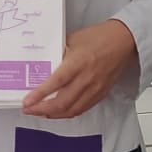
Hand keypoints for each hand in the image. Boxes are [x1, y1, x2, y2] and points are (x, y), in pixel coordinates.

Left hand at [21, 20, 136, 118]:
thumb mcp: (73, 39)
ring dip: (53, 114)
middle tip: (28, 109)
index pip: (56, 82)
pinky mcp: (101, 94)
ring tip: (39, 112)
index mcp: (78, 62)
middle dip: (41, 109)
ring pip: (71, 110)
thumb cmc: (100, 37)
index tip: (27, 102)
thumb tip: (42, 61)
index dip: (40, 95)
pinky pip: (82, 109)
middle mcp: (87, 79)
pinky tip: (57, 111)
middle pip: (62, 102)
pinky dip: (67, 113)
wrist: (124, 41)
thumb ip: (57, 51)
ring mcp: (95, 89)